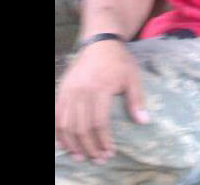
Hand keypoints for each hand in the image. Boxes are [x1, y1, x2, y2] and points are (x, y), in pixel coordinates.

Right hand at [55, 40, 148, 163]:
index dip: (103, 141)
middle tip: (98, 159)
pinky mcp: (62, 89)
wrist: (100, 41)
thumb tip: (144, 121)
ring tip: (81, 156)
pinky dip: (58, 132)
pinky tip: (64, 144)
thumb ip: (136, 99)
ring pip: (65, 124)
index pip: (99, 122)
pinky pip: (56, 115)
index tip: (110, 152)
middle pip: (81, 127)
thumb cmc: (119, 60)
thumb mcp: (133, 76)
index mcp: (100, 88)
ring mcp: (69, 90)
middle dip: (89, 147)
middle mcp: (82, 90)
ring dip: (72, 144)